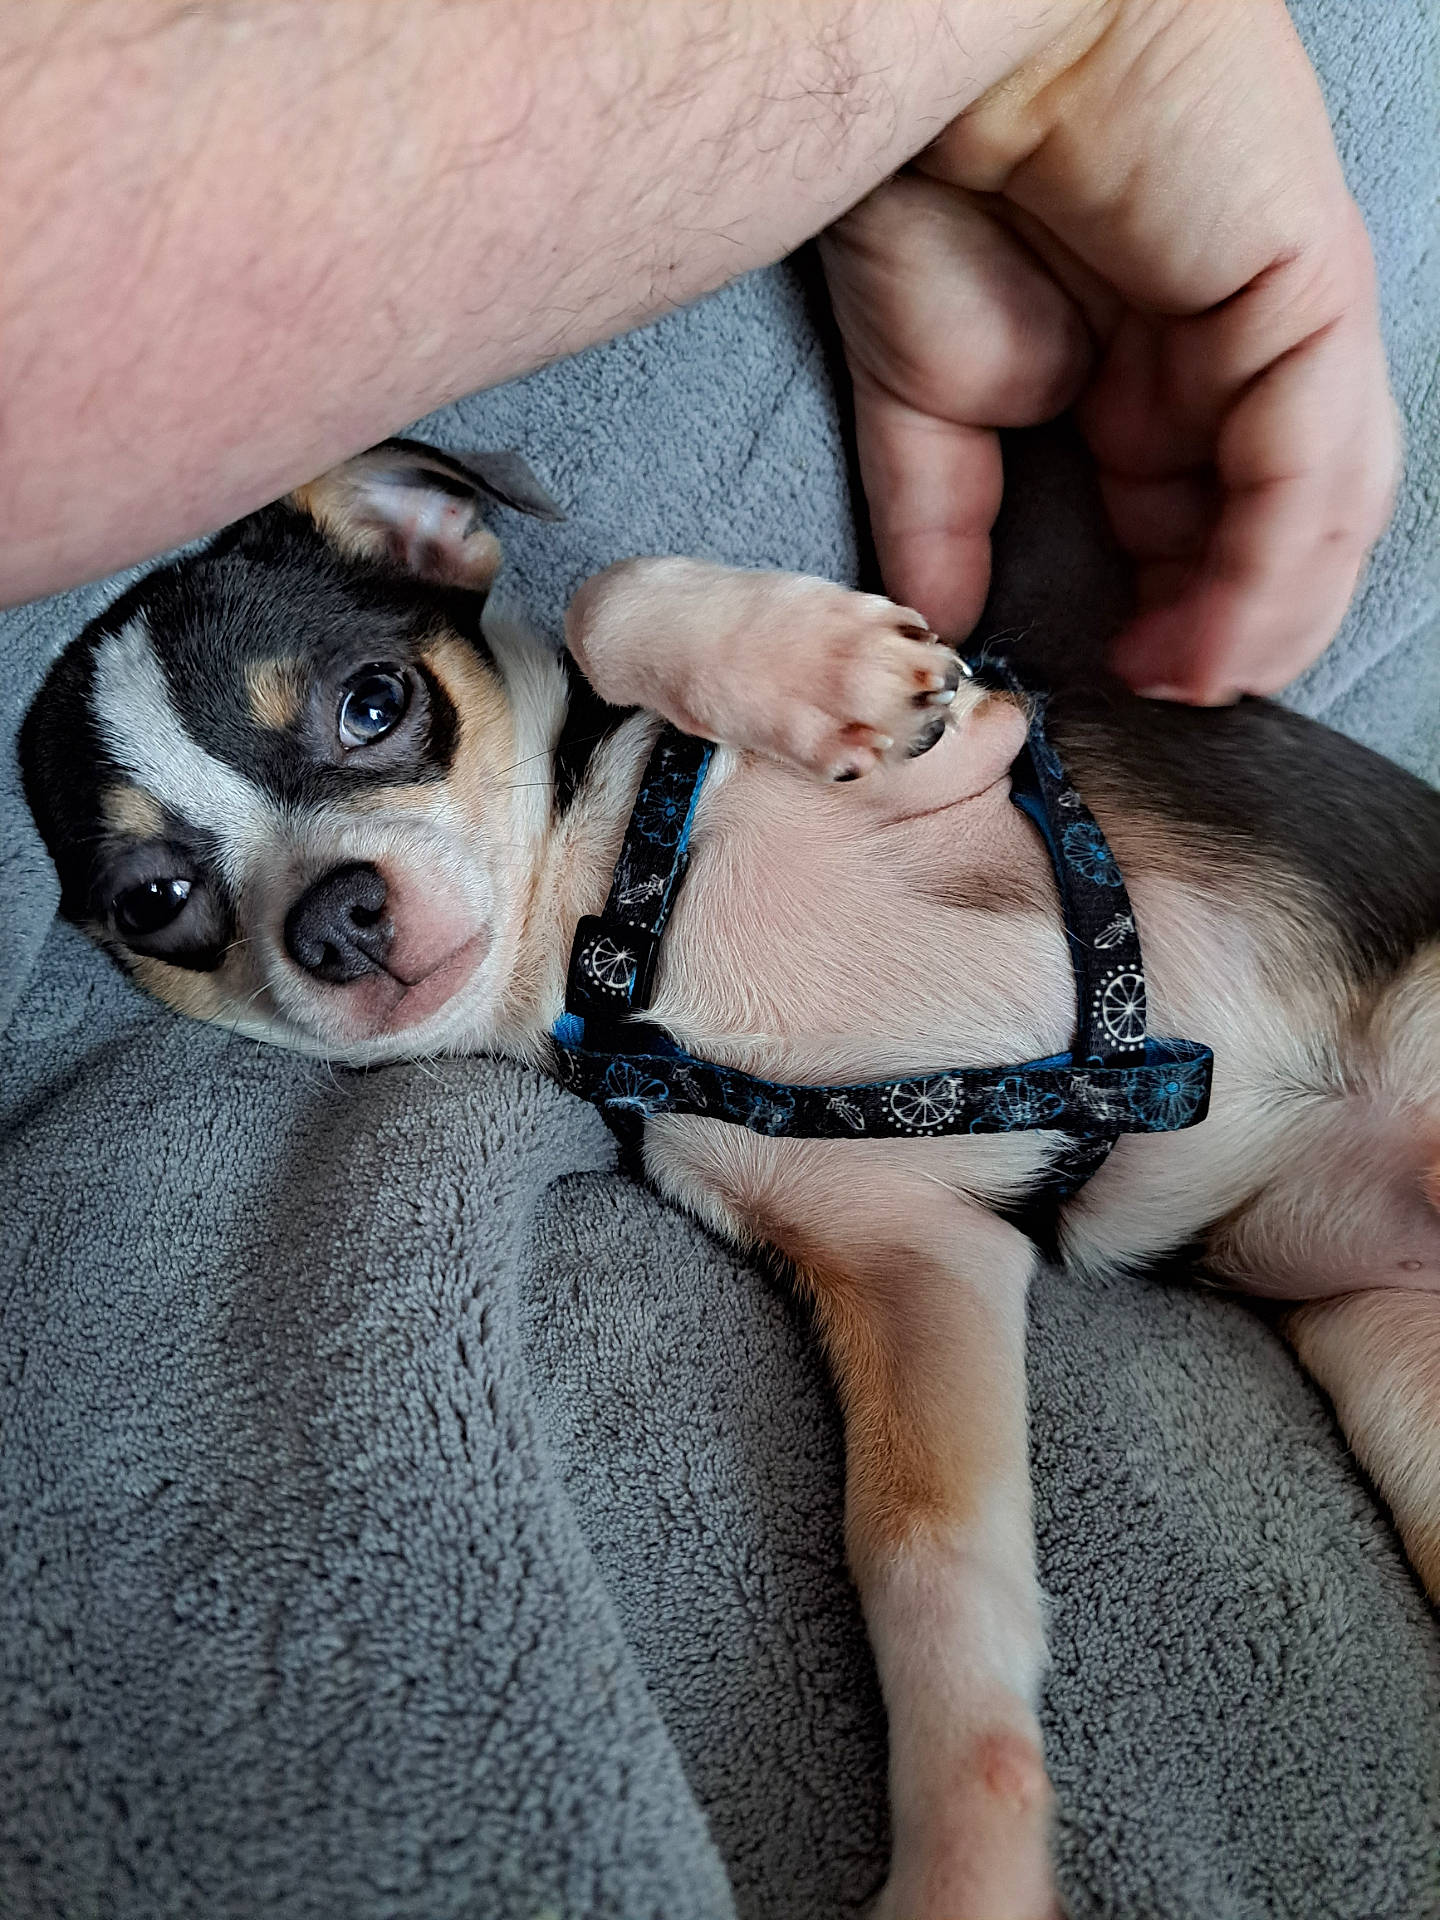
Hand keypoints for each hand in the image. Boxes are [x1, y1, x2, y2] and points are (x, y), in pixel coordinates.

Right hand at [820, 0, 1398, 703]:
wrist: (935, 59)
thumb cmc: (933, 191)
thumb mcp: (932, 401)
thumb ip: (945, 517)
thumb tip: (944, 625)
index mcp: (1156, 377)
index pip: (1206, 525)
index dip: (1180, 618)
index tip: (1124, 686)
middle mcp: (1230, 356)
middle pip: (1277, 528)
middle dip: (1233, 632)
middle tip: (1168, 701)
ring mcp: (1280, 320)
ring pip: (1319, 507)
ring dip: (1264, 618)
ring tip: (1194, 686)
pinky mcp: (1307, 289)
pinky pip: (1312, 460)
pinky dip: (1275, 564)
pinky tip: (1218, 636)